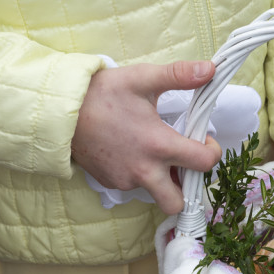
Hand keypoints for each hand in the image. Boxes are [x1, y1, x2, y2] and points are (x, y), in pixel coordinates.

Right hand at [72, 60, 222, 214]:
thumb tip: (210, 70)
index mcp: (159, 145)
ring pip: (155, 193)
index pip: (204, 163)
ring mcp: (126, 180)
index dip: (212, 152)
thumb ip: (179, 75)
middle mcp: (144, 171)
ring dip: (163, 180)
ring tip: (154, 152)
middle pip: (178, 203)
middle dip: (186, 190)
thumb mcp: (142, 79)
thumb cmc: (102, 93)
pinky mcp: (111, 182)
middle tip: (182, 164)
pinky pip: (134, 186)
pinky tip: (130, 151)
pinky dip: (139, 174)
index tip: (203, 140)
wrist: (61, 110)